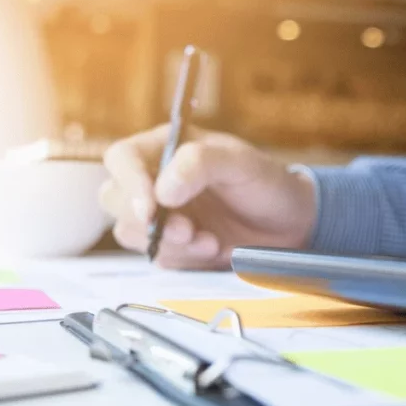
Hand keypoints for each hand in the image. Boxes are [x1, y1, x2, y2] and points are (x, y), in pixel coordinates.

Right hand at [100, 125, 316, 269]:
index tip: (150, 208)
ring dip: (168, 243)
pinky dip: (182, 258)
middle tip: (189, 230)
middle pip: (115, 198)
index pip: (121, 159)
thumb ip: (201, 163)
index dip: (128, 183)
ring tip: (211, 242)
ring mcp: (161, 213)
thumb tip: (161, 190)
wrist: (290, 223)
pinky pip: (156, 255)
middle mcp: (155, 179)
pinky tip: (214, 249)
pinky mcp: (170, 243)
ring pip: (131, 232)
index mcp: (166, 148)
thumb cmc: (266, 183)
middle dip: (148, 221)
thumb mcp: (241, 163)